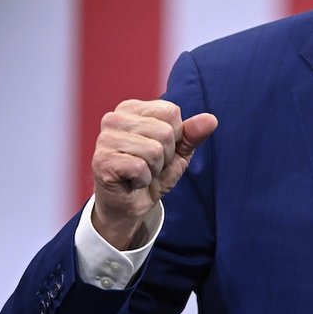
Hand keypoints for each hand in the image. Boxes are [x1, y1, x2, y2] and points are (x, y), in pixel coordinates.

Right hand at [90, 99, 217, 249]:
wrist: (131, 205)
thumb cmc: (153, 173)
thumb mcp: (179, 152)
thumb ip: (193, 134)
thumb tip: (211, 119)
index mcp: (132, 108)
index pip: (171, 112)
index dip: (176, 137)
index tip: (161, 150)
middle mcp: (114, 118)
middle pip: (165, 132)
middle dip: (166, 155)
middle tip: (150, 165)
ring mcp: (105, 139)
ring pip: (154, 150)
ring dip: (154, 169)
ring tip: (141, 173)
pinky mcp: (101, 160)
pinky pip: (139, 167)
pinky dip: (143, 180)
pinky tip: (132, 181)